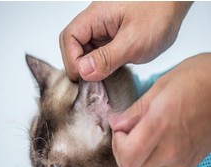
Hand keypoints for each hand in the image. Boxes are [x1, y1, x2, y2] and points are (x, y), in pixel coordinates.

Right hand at [60, 2, 191, 81]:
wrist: (173, 8)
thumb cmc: (158, 15)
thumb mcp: (133, 41)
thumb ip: (107, 57)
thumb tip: (84, 71)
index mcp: (96, 17)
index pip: (69, 39)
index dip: (72, 61)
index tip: (84, 77)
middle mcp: (95, 24)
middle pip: (72, 46)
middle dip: (78, 66)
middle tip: (90, 82)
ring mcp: (101, 33)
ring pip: (83, 53)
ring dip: (88, 69)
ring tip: (98, 81)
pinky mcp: (109, 41)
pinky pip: (96, 56)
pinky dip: (98, 68)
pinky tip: (106, 76)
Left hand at [109, 53, 210, 166]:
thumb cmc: (194, 81)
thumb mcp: (158, 89)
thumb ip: (133, 111)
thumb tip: (115, 124)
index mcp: (160, 127)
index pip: (127, 157)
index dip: (117, 144)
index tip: (121, 128)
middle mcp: (171, 151)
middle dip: (121, 154)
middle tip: (125, 134)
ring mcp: (180, 162)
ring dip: (133, 160)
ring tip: (137, 139)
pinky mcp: (187, 166)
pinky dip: (146, 164)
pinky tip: (151, 146)